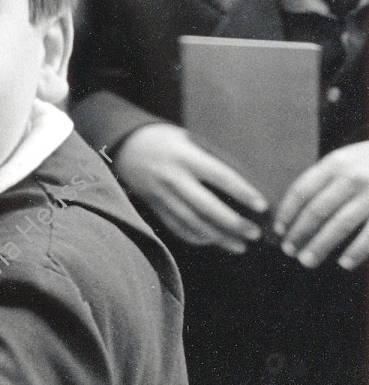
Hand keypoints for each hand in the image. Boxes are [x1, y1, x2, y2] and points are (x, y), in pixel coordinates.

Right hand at [113, 123, 265, 251]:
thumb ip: (209, 157)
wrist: (123, 143)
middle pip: (206, 206)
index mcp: (184, 156)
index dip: (242, 192)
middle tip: (255, 233)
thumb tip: (244, 180)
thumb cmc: (164, 138)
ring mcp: (160, 193)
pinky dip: (196, 237)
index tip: (261, 206)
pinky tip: (212, 241)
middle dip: (233, 223)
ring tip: (241, 246)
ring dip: (218, 237)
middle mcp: (172, 177)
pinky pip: (176, 226)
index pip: (219, 176)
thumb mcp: (187, 139)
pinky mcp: (153, 205)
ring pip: (192, 222)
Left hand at [275, 142, 368, 269]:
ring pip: (340, 224)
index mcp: (335, 163)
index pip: (302, 191)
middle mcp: (352, 178)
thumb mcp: (347, 160)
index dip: (287, 213)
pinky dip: (356, 250)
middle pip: (317, 210)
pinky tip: (344, 263)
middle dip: (299, 233)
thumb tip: (296, 209)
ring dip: (321, 245)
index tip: (279, 230)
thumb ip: (326, 178)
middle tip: (288, 251)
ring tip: (307, 261)